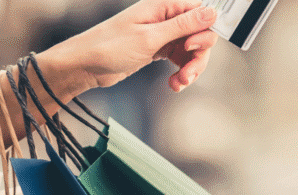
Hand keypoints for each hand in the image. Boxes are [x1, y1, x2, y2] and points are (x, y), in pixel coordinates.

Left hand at [46, 0, 218, 93]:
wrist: (86, 65)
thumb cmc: (110, 47)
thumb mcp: (149, 38)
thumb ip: (181, 26)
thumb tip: (211, 12)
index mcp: (164, 6)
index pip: (200, 12)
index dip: (203, 32)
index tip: (190, 50)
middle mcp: (165, 18)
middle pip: (198, 34)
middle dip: (198, 57)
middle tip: (188, 76)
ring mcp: (161, 35)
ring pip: (190, 51)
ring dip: (190, 69)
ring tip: (179, 84)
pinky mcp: (156, 50)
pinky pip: (178, 60)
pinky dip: (180, 73)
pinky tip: (174, 84)